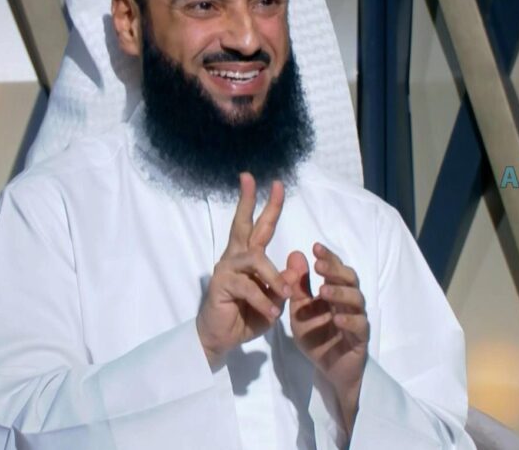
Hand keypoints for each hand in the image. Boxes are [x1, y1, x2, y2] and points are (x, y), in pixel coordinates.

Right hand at [196, 173, 288, 368]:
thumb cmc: (247, 317)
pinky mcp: (221, 284)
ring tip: (284, 295)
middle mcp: (235, 257)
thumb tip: (297, 259)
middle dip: (249, 201)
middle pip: (243, 224)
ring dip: (274, 277)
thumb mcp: (274, 299)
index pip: (260, 226)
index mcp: (248, 257)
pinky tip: (271, 312)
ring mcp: (226, 269)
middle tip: (253, 179)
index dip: (269, 206)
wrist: (221, 339)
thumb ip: (285, 281)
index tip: (276, 183)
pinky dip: (264, 300)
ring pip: (256, 260)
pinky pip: (250, 287)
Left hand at [283, 243, 368, 432]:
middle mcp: (349, 302)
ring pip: (356, 300)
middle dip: (335, 270)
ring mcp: (357, 319)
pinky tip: (337, 319)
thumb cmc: (317, 337)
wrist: (329, 371)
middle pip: (349, 279)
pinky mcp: (361, 338)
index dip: (328, 258)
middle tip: (319, 265)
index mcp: (335, 292)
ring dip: (340, 293)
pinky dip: (349, 321)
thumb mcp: (300, 312)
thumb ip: (298, 286)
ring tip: (323, 291)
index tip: (315, 247)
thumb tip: (295, 254)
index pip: (335, 269)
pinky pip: (359, 326)